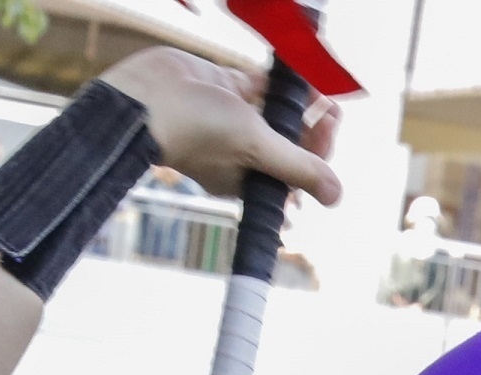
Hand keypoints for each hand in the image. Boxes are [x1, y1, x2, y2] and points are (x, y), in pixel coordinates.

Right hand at [101, 45, 342, 204]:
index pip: (298, 169)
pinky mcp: (221, 92)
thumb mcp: (257, 149)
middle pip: (290, 139)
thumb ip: (298, 167)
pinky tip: (289, 71)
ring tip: (313, 83)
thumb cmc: (197, 132)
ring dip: (296, 99)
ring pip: (275, 111)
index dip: (320, 146)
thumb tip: (335, 196)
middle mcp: (244, 153)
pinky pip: (255, 86)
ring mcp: (232, 121)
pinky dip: (273, 81)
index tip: (331, 119)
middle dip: (312, 121)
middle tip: (329, 101)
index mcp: (253, 177)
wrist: (145, 98)